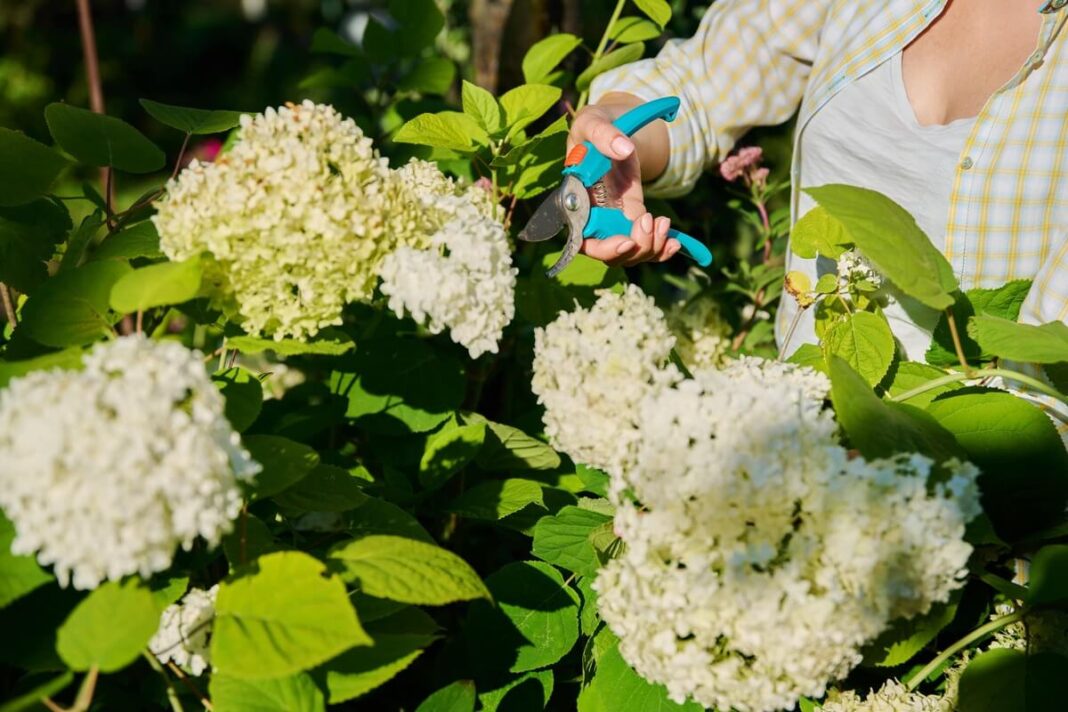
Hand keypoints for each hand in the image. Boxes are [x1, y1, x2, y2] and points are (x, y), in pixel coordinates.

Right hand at [568, 104, 680, 266]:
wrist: (614, 124)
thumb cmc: (594, 123)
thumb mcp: (593, 121)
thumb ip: (604, 134)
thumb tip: (623, 149)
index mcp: (575, 201)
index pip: (582, 239)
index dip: (603, 248)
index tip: (628, 242)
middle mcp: (591, 217)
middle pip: (608, 253)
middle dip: (634, 249)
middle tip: (652, 222)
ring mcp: (613, 220)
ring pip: (629, 254)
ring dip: (651, 248)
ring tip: (664, 224)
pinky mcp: (632, 217)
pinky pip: (644, 243)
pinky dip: (660, 247)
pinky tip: (675, 241)